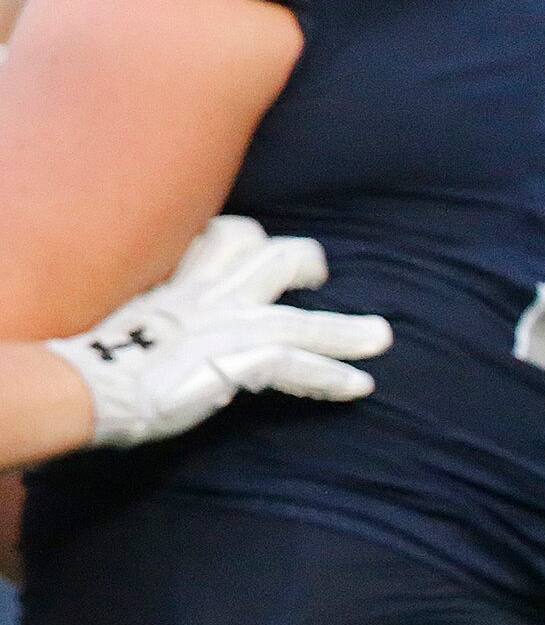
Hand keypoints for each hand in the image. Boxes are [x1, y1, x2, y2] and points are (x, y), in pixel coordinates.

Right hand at [50, 215, 393, 448]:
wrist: (82, 385)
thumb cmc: (94, 364)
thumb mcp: (129, 326)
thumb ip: (158, 321)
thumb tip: (172, 339)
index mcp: (177, 284)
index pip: (220, 238)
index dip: (242, 238)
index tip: (253, 240)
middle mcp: (207, 296)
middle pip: (268, 258)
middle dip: (301, 262)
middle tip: (318, 275)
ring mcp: (226, 327)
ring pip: (302, 319)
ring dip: (347, 331)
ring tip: (381, 337)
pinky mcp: (236, 360)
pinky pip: (297, 363)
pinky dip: (332, 375)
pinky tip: (360, 386)